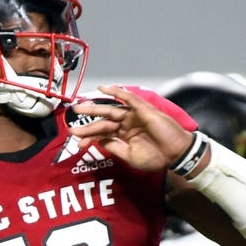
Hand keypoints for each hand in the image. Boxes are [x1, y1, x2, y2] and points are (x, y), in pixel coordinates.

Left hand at [70, 85, 197, 172]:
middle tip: (70, 125)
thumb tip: (98, 141)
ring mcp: (134, 116)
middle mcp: (127, 124)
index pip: (102, 133)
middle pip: (103, 120)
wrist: (175, 155)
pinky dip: (117, 92)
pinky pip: (128, 98)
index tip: (77, 142)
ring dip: (94, 107)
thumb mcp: (130, 156)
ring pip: (111, 109)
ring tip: (78, 107)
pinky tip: (103, 88)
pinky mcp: (142, 110)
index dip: (89, 136)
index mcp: (124, 135)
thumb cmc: (157, 157)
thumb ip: (114, 147)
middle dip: (86, 122)